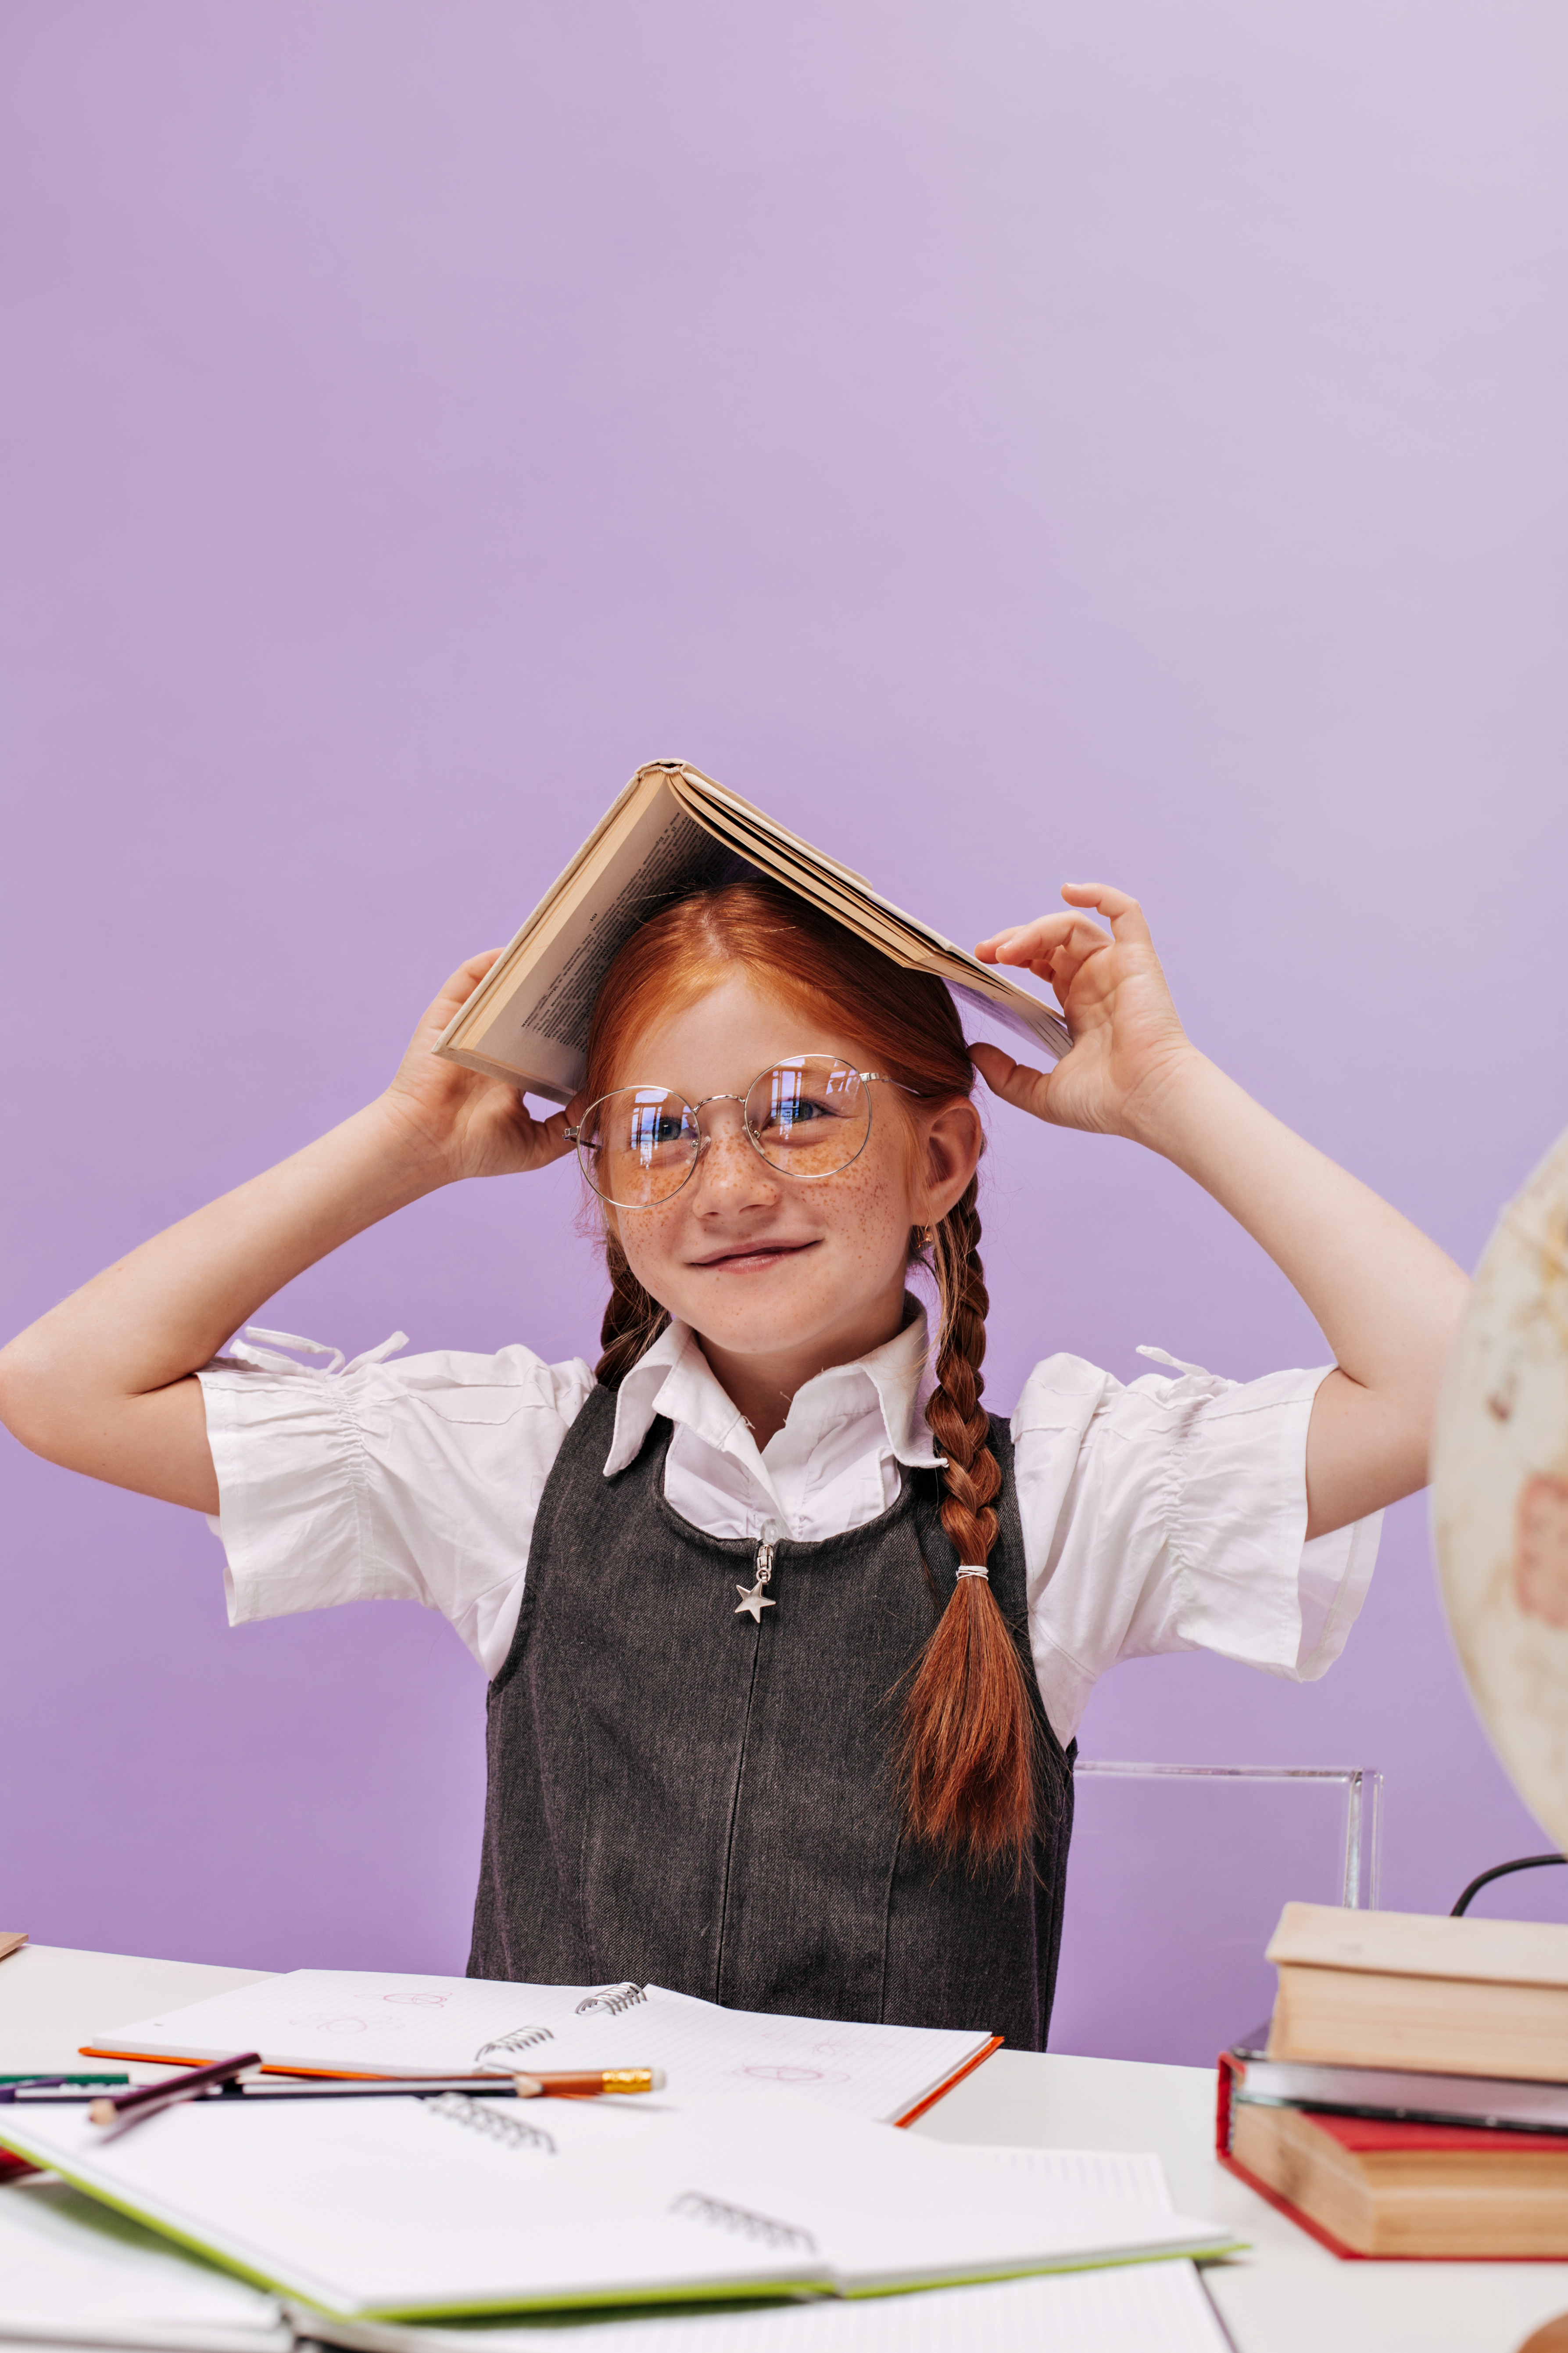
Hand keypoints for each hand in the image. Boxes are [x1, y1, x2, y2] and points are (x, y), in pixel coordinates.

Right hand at [379, 953, 581, 1182]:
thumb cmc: (476, 1149)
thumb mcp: (539, 1144)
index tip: (608, 1011)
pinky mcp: (448, 1016)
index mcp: (517, 1073)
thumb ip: (572, 1123)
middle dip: (559, 991)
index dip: (577, 1025)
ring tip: (561, 952)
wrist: (428, 1145)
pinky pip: (468, 978)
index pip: (552, 1040)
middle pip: (532, 1008)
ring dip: (529, 968)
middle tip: (593, 973)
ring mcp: (471, 1029)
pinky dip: (490, 962)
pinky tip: (515, 952)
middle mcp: (496, 1046)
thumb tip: (601, 1093)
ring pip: (504, 988)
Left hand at [972, 885, 1196, 1142]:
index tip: (981, 963)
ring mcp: (1118, 968)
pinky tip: (1069, 891)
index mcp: (1079, 1007)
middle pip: (1050, 942)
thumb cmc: (1106, 1102)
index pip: (1041, 964)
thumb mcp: (1040, 1092)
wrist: (1147, 1101)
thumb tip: (973, 1053)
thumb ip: (1005, 1074)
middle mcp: (1097, 982)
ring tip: (1006, 949)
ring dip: (1035, 929)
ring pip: (1073, 926)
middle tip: (984, 952)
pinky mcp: (1138, 959)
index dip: (1012, 956)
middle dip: (1014, 940)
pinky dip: (1100, 894)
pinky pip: (1126, 912)